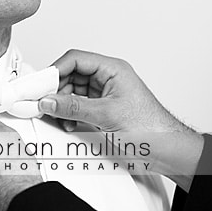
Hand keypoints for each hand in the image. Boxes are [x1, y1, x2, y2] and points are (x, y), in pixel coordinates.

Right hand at [39, 49, 202, 189]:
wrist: (170, 151)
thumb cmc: (152, 128)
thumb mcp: (106, 116)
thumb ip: (74, 107)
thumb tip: (48, 101)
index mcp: (112, 69)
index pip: (75, 59)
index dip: (55, 70)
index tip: (41, 85)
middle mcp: (108, 77)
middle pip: (71, 75)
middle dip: (57, 90)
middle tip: (45, 102)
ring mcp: (105, 93)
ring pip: (72, 91)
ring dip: (63, 105)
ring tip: (60, 117)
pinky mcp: (104, 107)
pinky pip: (78, 104)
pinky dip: (70, 114)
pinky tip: (69, 123)